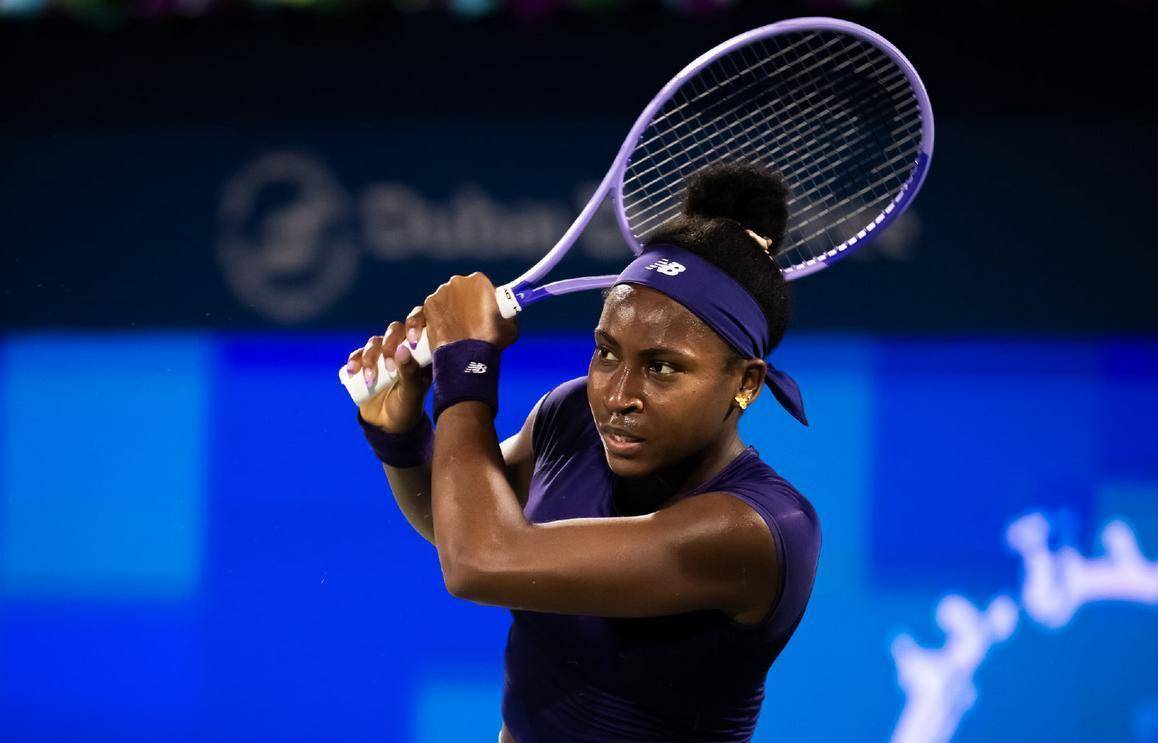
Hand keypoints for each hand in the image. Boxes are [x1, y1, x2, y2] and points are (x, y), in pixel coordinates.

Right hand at [344, 306, 432, 432]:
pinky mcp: (367, 363)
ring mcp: (384, 355)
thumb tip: (402, 349)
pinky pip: (358, 353)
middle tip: (390, 367)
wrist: (388, 426)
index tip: (412, 340)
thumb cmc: (408, 408)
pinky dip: (354, 360)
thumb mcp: (412, 394)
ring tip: (370, 380)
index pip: (421, 323)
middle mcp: (404, 348)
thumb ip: (409, 373)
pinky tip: (352, 372)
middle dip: (389, 345)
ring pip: (375, 341)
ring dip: (370, 357)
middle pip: (394, 330)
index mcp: (422, 352)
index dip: (415, 322)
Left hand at [422, 272, 518, 350]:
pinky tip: (442, 330)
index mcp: (478, 281)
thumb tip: (506, 315)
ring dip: (450, 309)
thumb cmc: (491, 340)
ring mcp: (440, 294)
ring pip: (446, 299)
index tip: (484, 311)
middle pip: (462, 291)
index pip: (481, 286)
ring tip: (456, 329)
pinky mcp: (428, 306)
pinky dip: (435, 317)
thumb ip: (507, 313)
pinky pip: (432, 309)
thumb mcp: (511, 325)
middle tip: (470, 321)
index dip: (483, 299)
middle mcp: (457, 282)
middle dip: (465, 302)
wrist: (467, 356)